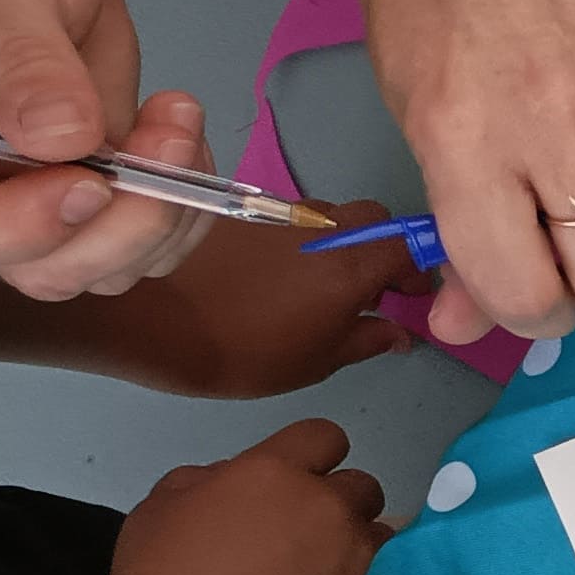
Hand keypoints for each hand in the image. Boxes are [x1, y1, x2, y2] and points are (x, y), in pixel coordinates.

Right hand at [0, 0, 206, 294]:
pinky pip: (142, 231)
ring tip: (178, 118)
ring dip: (163, 216)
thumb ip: (21, 54)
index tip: (85, 181)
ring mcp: (30, 182)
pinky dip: (183, 204)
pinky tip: (184, 133)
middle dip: (118, 226)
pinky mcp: (89, 171)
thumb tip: (58, 138)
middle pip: (39, 266)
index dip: (9, 231)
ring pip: (102, 262)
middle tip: (166, 138)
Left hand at [76, 205, 418, 395]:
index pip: (410, 244)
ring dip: (340, 240)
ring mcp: (280, 215)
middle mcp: (321, 227)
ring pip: (330, 214)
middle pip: (374, 218)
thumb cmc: (241, 352)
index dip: (423, 268)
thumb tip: (399, 333)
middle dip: (383, 245)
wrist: (151, 318)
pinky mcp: (243, 212)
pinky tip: (280, 274)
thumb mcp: (316, 362)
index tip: (414, 297)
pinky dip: (300, 239)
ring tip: (323, 283)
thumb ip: (366, 341)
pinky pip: (290, 218)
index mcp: (350, 266)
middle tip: (373, 288)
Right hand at [105, 418, 390, 574]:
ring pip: (382, 534)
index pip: (324, 436)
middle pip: (362, 486)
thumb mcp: (160, 508)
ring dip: (359, 545)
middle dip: (339, 503)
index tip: (301, 477)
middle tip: (306, 534)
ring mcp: (355, 558)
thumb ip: (206, 479)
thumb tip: (233, 479)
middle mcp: (325, 508)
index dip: (313, 455)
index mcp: (273, 472)